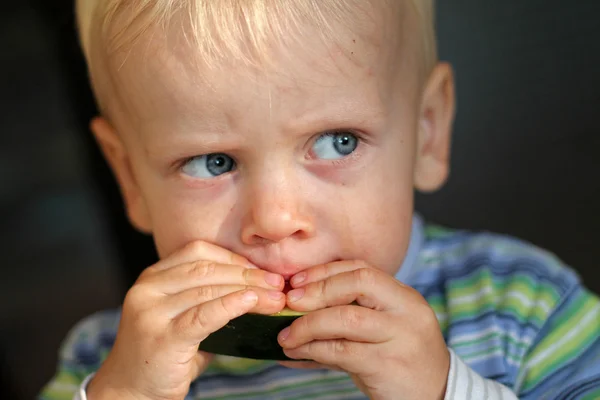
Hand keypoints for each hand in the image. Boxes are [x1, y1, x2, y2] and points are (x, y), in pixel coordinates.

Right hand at [87, 241, 285, 399]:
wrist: (130, 393)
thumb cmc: (165, 355)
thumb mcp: (183, 317)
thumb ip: (209, 299)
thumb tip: (259, 288)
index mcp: (153, 277)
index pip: (198, 252)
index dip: (234, 258)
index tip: (262, 271)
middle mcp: (147, 288)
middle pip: (207, 269)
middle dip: (248, 275)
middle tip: (279, 284)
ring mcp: (151, 312)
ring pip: (209, 289)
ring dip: (249, 291)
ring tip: (276, 299)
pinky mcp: (161, 337)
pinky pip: (204, 315)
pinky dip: (232, 305)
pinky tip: (252, 303)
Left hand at [277, 261, 448, 399]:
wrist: (435, 397)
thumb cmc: (398, 361)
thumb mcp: (381, 331)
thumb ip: (347, 317)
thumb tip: (293, 312)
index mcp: (404, 297)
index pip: (362, 269)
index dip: (326, 271)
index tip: (297, 282)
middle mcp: (407, 311)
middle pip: (358, 282)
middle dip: (317, 290)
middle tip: (289, 303)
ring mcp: (401, 337)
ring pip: (346, 318)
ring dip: (307, 325)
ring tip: (286, 336)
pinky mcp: (389, 364)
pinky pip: (342, 351)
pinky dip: (313, 350)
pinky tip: (298, 352)